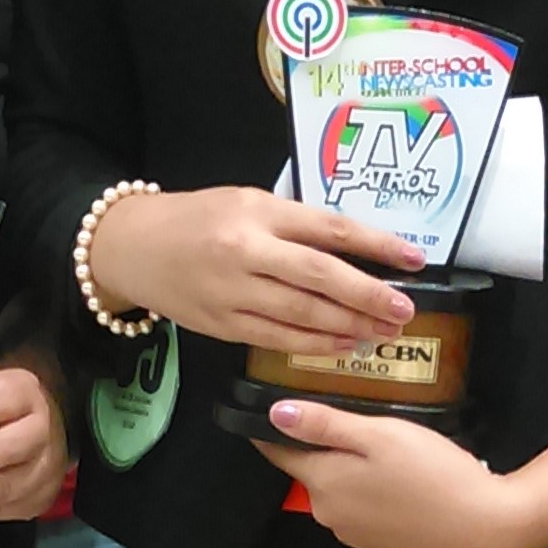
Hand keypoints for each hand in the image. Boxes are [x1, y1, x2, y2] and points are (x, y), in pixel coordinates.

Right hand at [87, 186, 423, 356]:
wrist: (133, 246)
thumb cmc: (199, 216)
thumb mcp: (248, 201)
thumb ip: (294, 223)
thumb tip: (353, 249)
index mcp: (260, 211)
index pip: (331, 230)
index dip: (377, 246)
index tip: (414, 258)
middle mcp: (248, 251)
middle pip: (321, 277)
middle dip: (369, 296)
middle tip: (404, 310)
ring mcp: (233, 292)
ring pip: (303, 315)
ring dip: (349, 326)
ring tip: (382, 331)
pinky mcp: (222, 325)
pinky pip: (277, 339)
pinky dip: (315, 345)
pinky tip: (343, 345)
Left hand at [257, 399, 524, 547]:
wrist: (484, 527)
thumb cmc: (430, 471)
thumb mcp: (379, 434)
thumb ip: (325, 424)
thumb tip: (273, 413)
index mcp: (323, 484)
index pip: (279, 451)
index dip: (277, 423)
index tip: (282, 395)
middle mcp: (329, 514)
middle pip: (311, 467)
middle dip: (322, 439)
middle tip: (350, 404)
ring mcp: (354, 533)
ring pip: (338, 485)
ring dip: (348, 462)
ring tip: (378, 434)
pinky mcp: (380, 543)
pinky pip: (360, 504)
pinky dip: (368, 485)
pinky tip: (396, 470)